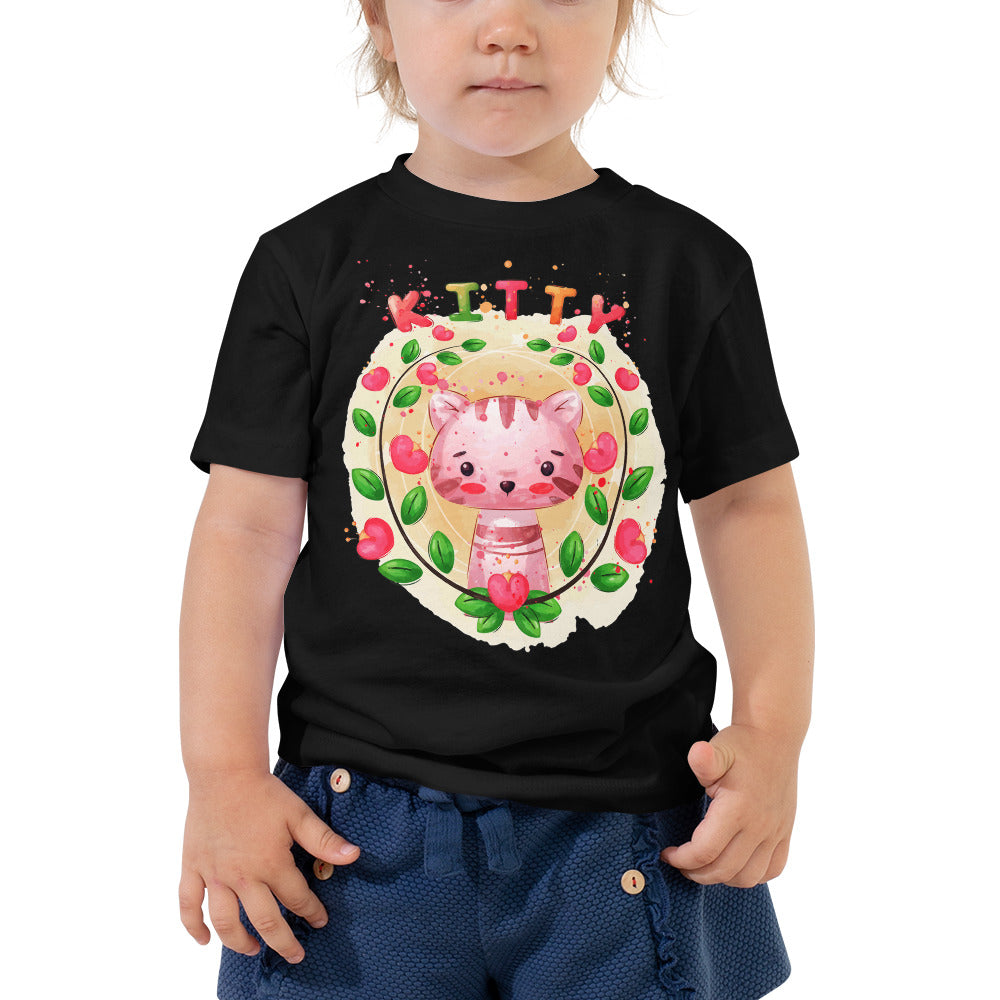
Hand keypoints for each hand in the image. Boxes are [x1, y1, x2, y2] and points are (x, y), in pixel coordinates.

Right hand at [179, 770, 359, 962]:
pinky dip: (193, 926)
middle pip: (264, 921)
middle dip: (283, 942)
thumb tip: (354, 856)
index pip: (297, 898)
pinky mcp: (193, 867)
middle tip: (295, 955)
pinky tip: (203, 939)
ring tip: (253, 949)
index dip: (312, 912)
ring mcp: (214, 875)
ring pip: (225, 922)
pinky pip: (188, 905)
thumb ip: (324, 840)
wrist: (224, 774)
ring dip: (239, 942)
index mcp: (271, 864)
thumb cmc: (263, 793)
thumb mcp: (299, 814)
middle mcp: (242, 876)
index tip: (320, 920)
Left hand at [660, 724, 797, 886]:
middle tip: (681, 864)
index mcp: (739, 809)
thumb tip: (698, 755)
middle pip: (724, 870)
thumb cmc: (742, 744)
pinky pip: (773, 869)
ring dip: (723, 878)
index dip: (682, 859)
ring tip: (705, 867)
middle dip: (697, 873)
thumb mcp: (719, 748)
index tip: (668, 854)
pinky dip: (752, 875)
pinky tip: (735, 865)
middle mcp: (760, 826)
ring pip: (749, 877)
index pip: (705, 851)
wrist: (775, 737)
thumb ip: (705, 760)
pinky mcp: (785, 832)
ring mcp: (776, 832)